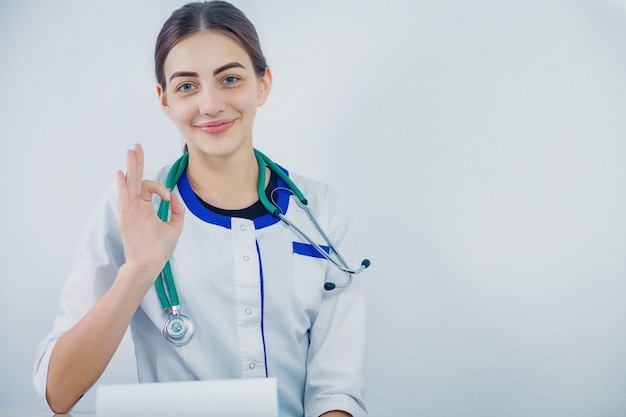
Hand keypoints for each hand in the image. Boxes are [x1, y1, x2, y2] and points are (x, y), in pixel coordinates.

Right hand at [116, 144, 184, 276]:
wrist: (151, 263)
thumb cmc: (160, 248)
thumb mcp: (175, 225)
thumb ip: (177, 209)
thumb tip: (174, 195)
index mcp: (145, 206)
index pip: (149, 187)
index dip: (160, 187)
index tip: (168, 197)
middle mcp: (135, 206)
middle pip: (135, 179)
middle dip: (137, 162)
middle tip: (136, 146)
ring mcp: (129, 210)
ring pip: (129, 184)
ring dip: (130, 168)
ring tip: (131, 151)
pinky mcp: (126, 217)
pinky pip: (123, 198)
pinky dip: (122, 186)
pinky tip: (122, 173)